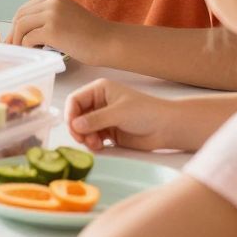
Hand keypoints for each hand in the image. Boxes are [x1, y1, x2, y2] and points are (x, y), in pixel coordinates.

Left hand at [10, 0, 111, 60]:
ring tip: (23, 52)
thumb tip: (26, 31)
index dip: (16, 24)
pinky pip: (28, 39)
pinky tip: (34, 53)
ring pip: (21, 27)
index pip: (25, 8)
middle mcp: (51, 2)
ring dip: (18, 41)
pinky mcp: (52, 30)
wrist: (109, 41)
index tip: (14, 37)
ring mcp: (51, 14)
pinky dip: (27, 47)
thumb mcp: (67, 17)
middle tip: (13, 47)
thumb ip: (48, 18)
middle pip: (20, 16)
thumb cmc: (91, 35)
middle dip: (14, 33)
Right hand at [65, 78, 182, 152]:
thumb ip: (95, 119)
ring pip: (83, 129)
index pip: (75, 100)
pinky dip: (92, 143)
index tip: (73, 128)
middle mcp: (99, 103)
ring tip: (95, 145)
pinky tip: (100, 147)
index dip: (71, 114)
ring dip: (85, 138)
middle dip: (78, 129)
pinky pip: (92, 138)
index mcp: (99, 90)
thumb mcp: (118, 113)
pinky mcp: (108, 132)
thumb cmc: (145, 113)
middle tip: (83, 140)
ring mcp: (103, 118)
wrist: (166, 128)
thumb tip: (75, 125)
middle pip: (76, 115)